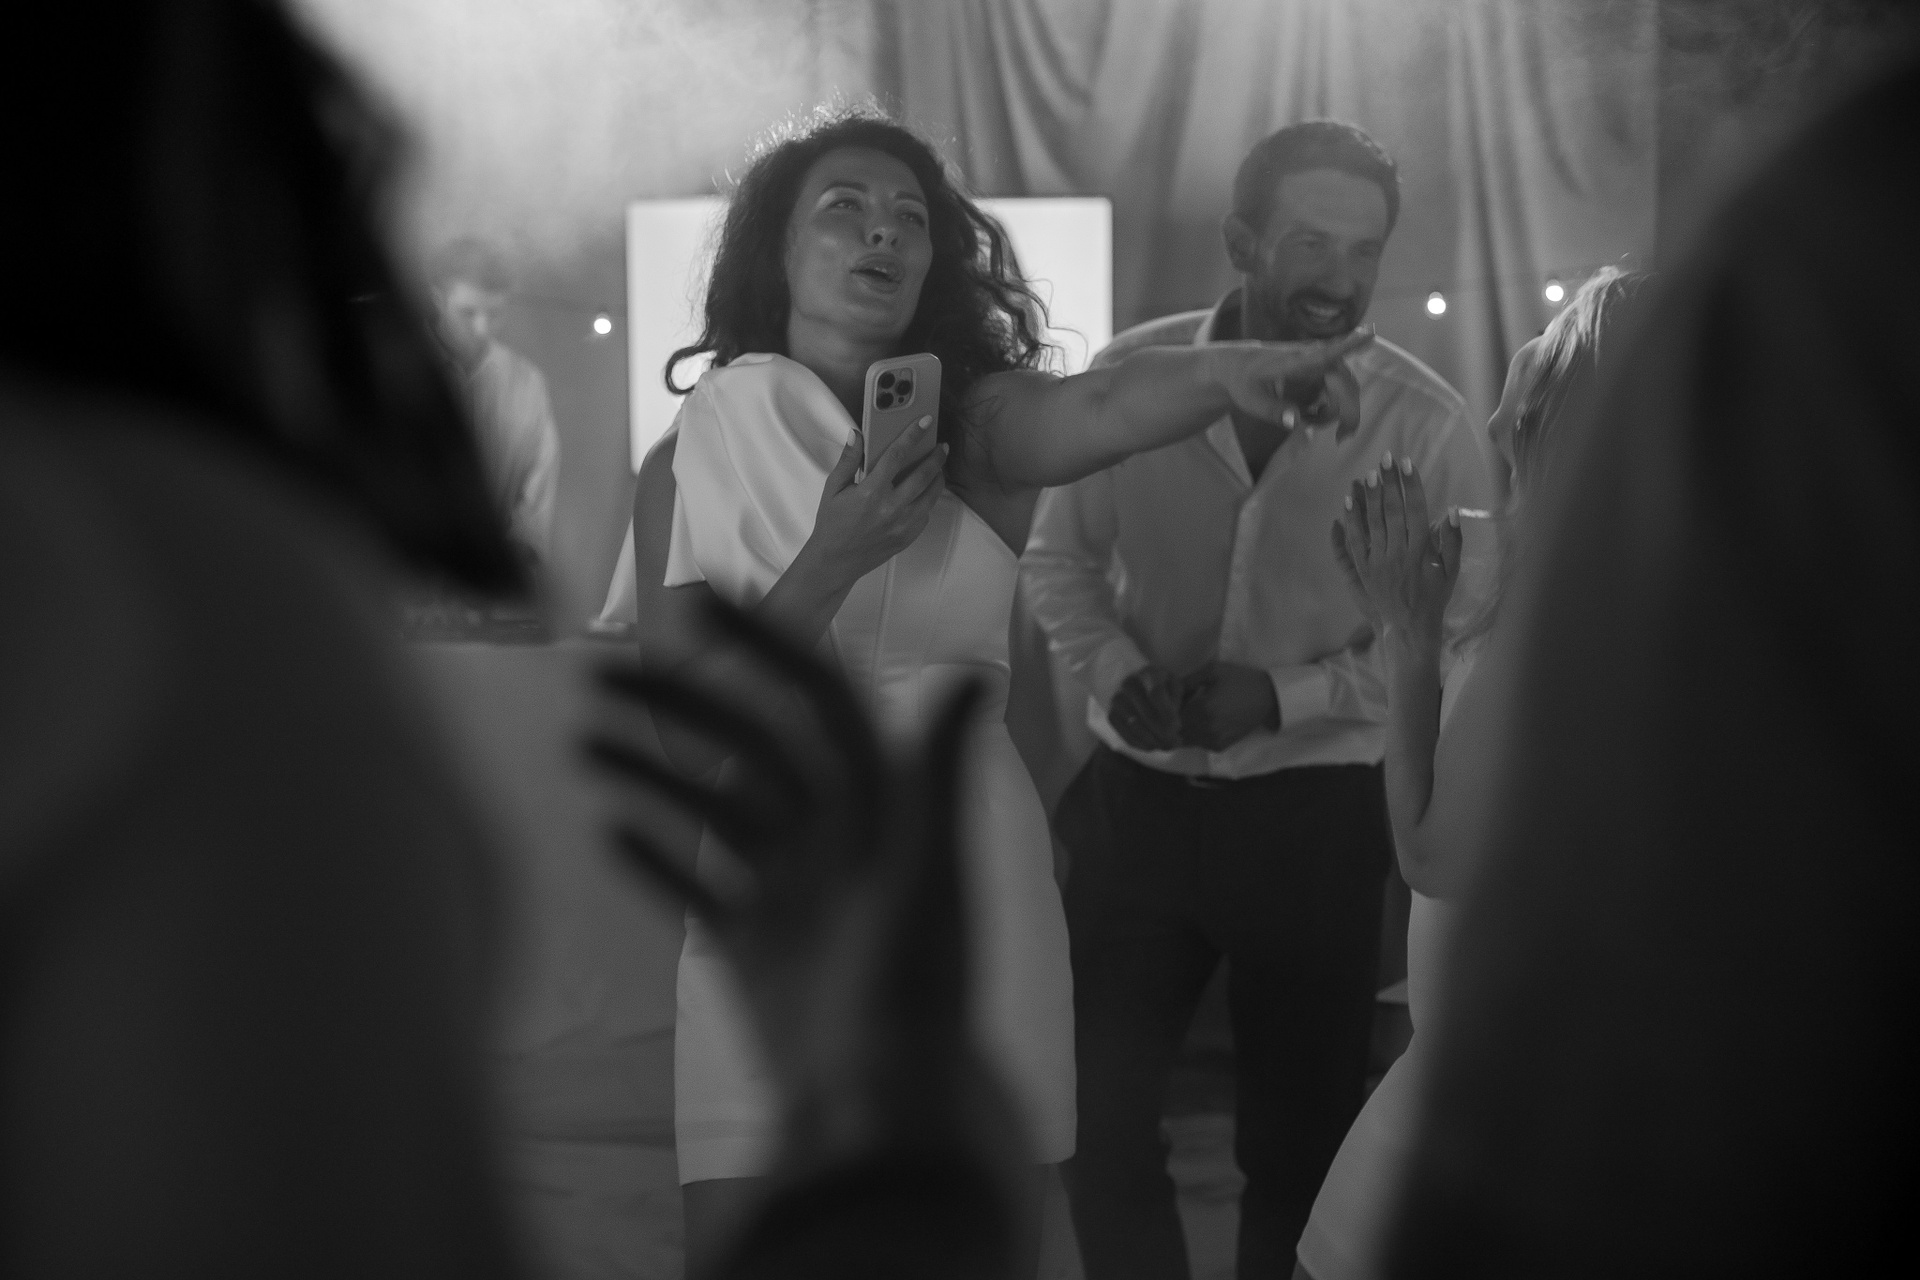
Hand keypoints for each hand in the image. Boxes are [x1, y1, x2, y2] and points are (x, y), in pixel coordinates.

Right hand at [585, 600, 1015, 1153]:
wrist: (886, 1103)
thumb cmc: (916, 986)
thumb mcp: (931, 872)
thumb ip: (938, 775)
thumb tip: (971, 674)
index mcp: (875, 805)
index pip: (816, 699)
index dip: (764, 645)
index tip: (699, 601)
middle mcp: (832, 835)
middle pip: (747, 745)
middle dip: (681, 703)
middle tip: (600, 671)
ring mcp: (789, 890)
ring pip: (712, 808)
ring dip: (652, 769)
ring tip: (585, 740)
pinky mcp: (754, 948)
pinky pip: (696, 888)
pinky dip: (654, 857)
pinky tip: (608, 828)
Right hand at [809, 415, 945, 584]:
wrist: (835, 561)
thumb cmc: (832, 524)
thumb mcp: (834, 489)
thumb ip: (848, 460)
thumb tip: (857, 434)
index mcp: (871, 492)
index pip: (897, 456)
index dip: (913, 435)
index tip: (925, 422)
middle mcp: (891, 508)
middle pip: (923, 475)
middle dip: (936, 457)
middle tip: (942, 446)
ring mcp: (903, 525)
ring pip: (931, 495)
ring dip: (938, 478)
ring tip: (938, 467)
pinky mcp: (908, 537)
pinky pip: (925, 513)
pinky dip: (927, 500)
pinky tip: (923, 492)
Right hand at [1108, 665, 1182, 750]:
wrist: (1134, 683)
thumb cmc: (1161, 685)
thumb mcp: (1174, 685)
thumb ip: (1177, 700)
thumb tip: (1173, 725)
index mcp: (1148, 673)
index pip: (1156, 694)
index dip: (1168, 714)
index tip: (1178, 727)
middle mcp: (1129, 684)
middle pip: (1147, 714)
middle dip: (1164, 733)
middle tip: (1177, 743)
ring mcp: (1117, 700)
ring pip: (1137, 728)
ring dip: (1155, 741)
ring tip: (1169, 746)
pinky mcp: (1111, 715)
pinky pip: (1127, 735)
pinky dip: (1142, 744)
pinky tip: (1154, 745)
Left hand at [1177, 661, 1278, 750]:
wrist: (1268, 698)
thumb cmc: (1240, 680)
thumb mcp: (1213, 671)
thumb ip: (1188, 680)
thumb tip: (1168, 688)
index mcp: (1203, 709)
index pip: (1170, 716)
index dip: (1167, 708)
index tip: (1172, 699)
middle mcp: (1206, 729)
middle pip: (1175, 731)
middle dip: (1172, 721)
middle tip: (1179, 707)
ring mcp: (1213, 740)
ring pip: (1185, 740)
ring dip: (1182, 729)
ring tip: (1190, 714)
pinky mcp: (1220, 746)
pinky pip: (1198, 744)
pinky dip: (1194, 735)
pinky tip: (1201, 722)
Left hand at [1215, 329, 1372, 439]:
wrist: (1237, 367)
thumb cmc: (1243, 380)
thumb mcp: (1251, 400)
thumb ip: (1274, 411)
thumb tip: (1296, 421)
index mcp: (1296, 362)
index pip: (1326, 354)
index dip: (1349, 345)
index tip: (1370, 333)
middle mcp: (1313, 361)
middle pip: (1346, 385)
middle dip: (1348, 412)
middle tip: (1341, 438)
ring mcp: (1318, 367)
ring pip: (1343, 392)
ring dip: (1333, 413)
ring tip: (1308, 423)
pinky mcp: (1319, 373)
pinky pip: (1334, 394)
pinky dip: (1327, 410)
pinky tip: (1310, 417)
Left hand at [1331, 452, 1461, 647]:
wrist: (1409, 628)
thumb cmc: (1434, 597)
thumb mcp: (1451, 571)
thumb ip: (1453, 541)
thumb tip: (1452, 510)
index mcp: (1420, 552)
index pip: (1415, 510)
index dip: (1410, 485)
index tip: (1406, 463)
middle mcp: (1396, 554)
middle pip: (1391, 511)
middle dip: (1388, 483)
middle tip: (1384, 459)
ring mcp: (1377, 562)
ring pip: (1371, 523)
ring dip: (1369, 496)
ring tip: (1369, 473)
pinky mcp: (1362, 570)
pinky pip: (1354, 542)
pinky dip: (1350, 521)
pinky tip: (1347, 502)